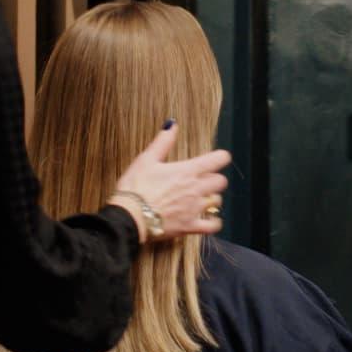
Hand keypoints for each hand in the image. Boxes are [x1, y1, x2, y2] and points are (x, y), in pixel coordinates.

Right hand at [108, 124, 231, 242]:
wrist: (129, 216)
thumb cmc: (135, 187)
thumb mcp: (146, 159)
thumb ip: (163, 142)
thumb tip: (172, 124)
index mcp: (187, 170)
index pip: (218, 159)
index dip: (221, 157)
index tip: (218, 158)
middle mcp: (196, 189)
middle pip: (221, 181)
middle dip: (215, 179)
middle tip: (204, 180)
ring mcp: (195, 209)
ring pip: (217, 201)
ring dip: (212, 199)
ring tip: (201, 199)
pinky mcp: (190, 226)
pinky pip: (213, 226)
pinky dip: (214, 223)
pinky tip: (209, 220)